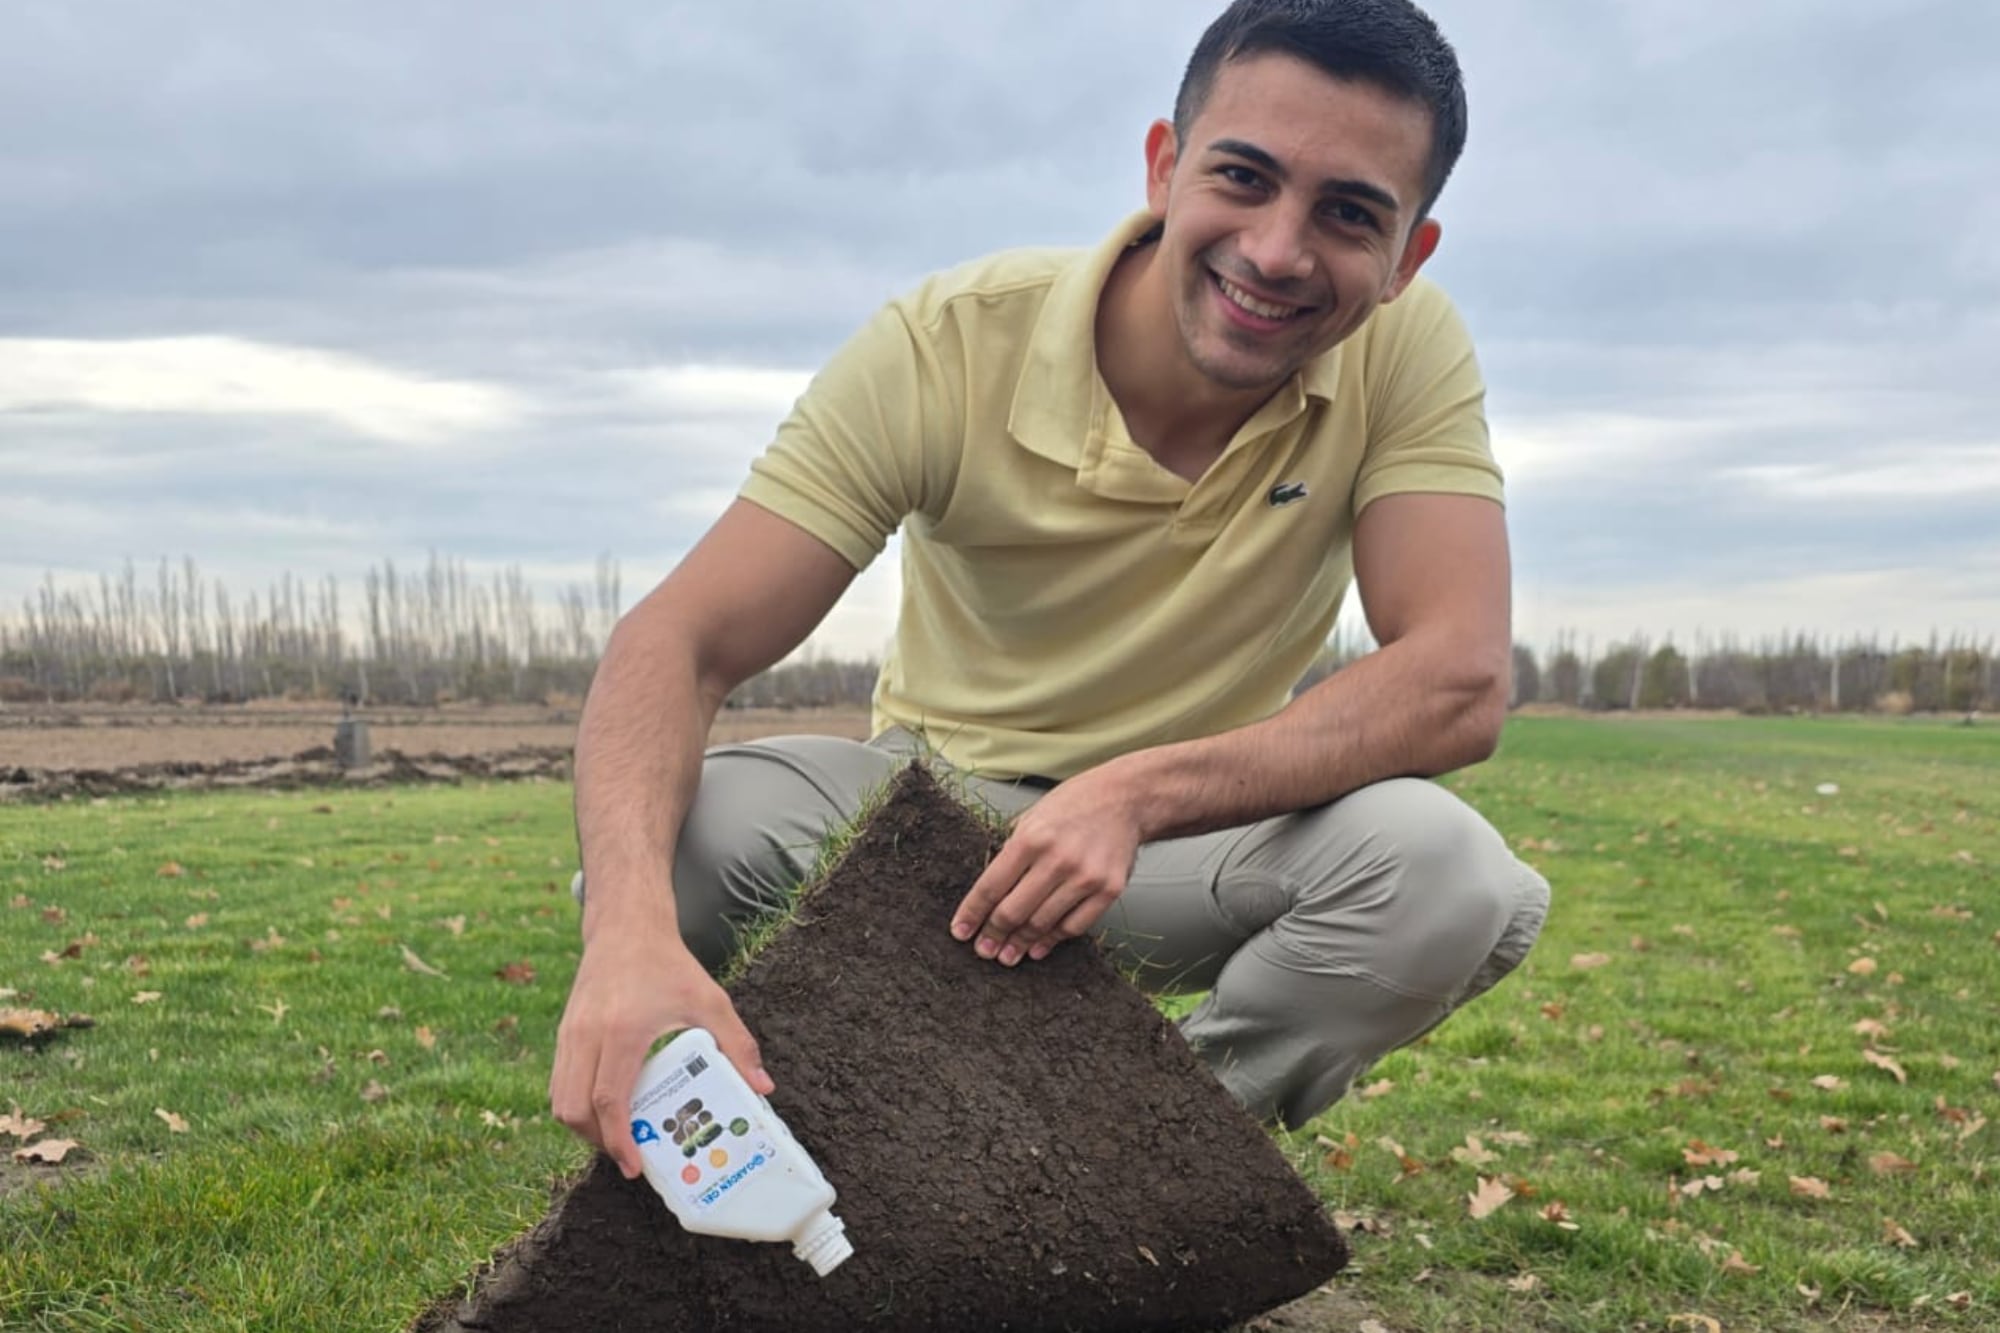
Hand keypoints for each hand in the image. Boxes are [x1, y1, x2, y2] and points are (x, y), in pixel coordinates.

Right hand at [549, 921, 772, 1178]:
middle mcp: (587, 1036)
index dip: (619, 1140)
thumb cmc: (668, 964)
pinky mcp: (564, 1033)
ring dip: (584, 1127)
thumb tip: (762, 1087)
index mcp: (622, 1032)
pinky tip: (605, 1107)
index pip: (609, 1100)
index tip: (635, 1165)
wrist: (626, 927)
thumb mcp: (710, 1001)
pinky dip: (576, 1104)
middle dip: (599, 1141)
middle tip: (630, 1154)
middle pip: (574, 1109)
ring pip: (559, 1099)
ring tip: (618, 1136)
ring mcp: (569, 1034)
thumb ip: (738, 1045)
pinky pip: (559, 1082)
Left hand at [950, 765, 1144, 965]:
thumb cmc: (1075, 805)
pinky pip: (1074, 926)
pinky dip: (1053, 940)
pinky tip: (1038, 947)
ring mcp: (1086, 877)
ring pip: (1042, 923)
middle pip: (1013, 911)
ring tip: (1008, 955)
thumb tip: (990, 894)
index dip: (972, 914)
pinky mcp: (1109, 890)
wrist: (1125, 799)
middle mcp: (1057, 859)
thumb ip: (1012, 852)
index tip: (961, 931)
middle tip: (983, 949)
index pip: (991, 886)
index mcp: (1031, 838)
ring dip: (1020, 944)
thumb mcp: (1032, 817)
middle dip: (993, 935)